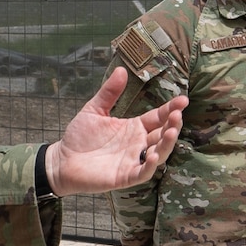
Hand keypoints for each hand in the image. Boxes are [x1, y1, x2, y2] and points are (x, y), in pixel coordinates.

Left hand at [44, 69, 186, 196]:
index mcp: (134, 127)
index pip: (158, 117)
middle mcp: (138, 144)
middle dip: (173, 125)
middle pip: (162, 134)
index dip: (171, 109)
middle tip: (178, 114)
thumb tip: (121, 69)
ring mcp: (133, 160)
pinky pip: (142, 172)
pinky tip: (153, 155)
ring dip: (167, 144)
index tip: (183, 100)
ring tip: (172, 132)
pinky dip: (150, 166)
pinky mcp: (125, 176)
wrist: (62, 159)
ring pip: (159, 153)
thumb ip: (109, 92)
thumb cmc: (80, 136)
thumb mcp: (94, 109)